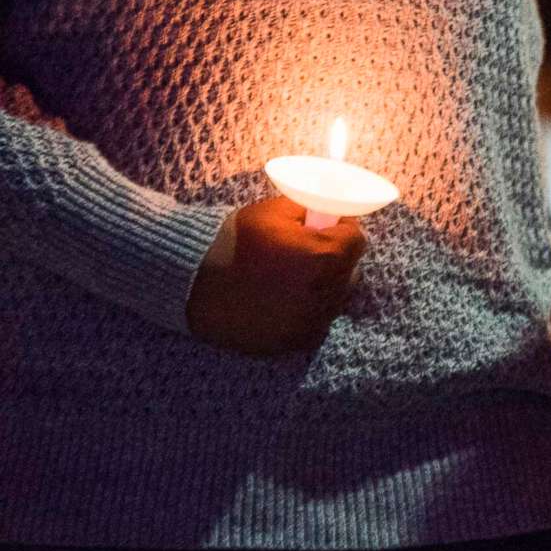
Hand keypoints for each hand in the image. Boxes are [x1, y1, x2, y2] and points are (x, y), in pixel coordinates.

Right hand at [185, 194, 365, 355]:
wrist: (193, 281)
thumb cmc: (236, 241)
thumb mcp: (276, 210)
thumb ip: (315, 208)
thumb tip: (336, 211)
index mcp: (325, 255)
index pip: (356, 240)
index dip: (339, 233)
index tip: (322, 232)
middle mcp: (323, 290)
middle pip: (349, 271)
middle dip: (334, 261)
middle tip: (305, 256)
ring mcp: (309, 320)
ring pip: (334, 300)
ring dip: (322, 288)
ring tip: (291, 280)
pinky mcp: (293, 342)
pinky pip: (318, 326)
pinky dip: (308, 315)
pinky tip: (285, 302)